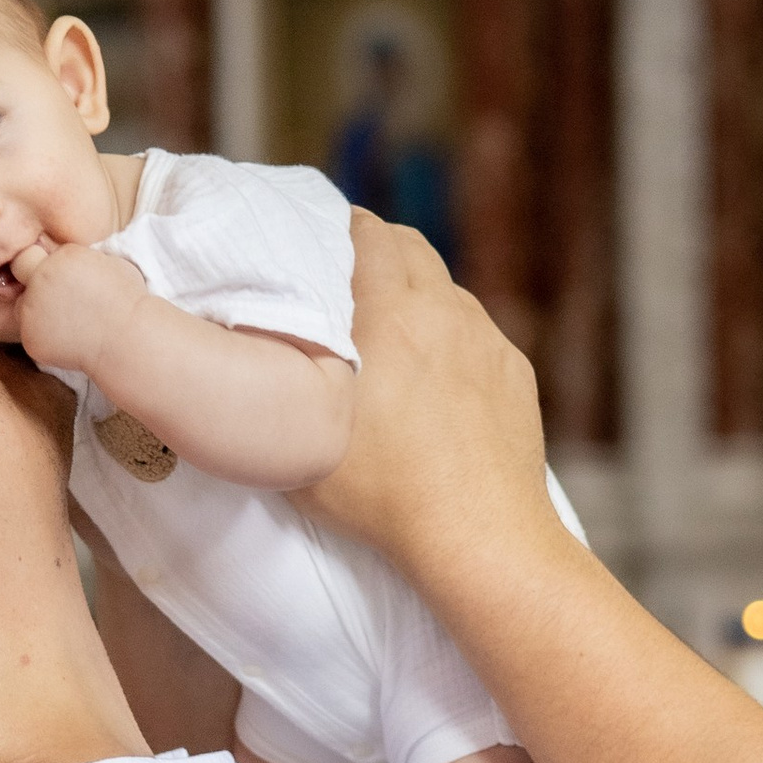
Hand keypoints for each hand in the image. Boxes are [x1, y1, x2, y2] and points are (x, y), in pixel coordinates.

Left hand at [10, 237, 137, 378]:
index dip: (41, 263)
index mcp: (61, 258)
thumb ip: (82, 258)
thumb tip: (73, 259)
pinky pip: (30, 334)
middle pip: (21, 275)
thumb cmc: (127, 301)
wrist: (128, 339)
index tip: (55, 275)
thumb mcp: (110, 262)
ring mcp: (31, 312)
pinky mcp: (30, 339)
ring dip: (37, 311)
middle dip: (35, 284)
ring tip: (69, 322)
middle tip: (60, 300)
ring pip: (22, 307)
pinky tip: (69, 339)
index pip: (31, 253)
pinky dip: (44, 337)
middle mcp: (40, 281)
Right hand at [294, 215, 551, 579]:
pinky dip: (451, 341)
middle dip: (377, 251)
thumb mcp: (301, 442)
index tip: (316, 236)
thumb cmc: (384, 495)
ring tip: (388, 332)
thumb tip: (248, 360)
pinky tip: (434, 380)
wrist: (479, 536)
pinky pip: (477, 337)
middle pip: (411, 247)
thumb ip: (276, 389)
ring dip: (417, 297)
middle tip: (344, 274)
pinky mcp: (513, 373)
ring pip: (447, 291)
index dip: (340, 227)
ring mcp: (487, 342)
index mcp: (392, 312)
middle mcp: (445, 312)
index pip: (368, 232)